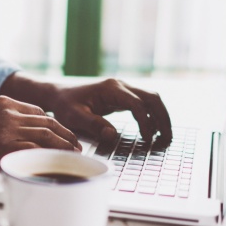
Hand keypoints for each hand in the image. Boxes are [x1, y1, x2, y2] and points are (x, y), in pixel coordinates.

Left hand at [0, 73, 171, 145]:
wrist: (58, 95)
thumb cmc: (65, 105)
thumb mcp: (75, 117)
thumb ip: (94, 125)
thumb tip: (112, 135)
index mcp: (110, 89)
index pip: (137, 104)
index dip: (145, 122)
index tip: (147, 139)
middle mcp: (120, 86)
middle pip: (152, 98)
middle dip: (162, 117)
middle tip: (167, 138)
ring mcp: (122, 90)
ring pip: (151, 99)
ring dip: (160, 116)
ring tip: (165, 137)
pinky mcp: (122, 97)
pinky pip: (143, 104)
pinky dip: (152, 116)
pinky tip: (153, 131)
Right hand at [0, 96, 80, 169]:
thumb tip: (16, 134)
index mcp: (3, 101)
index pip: (38, 111)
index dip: (54, 124)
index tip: (62, 133)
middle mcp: (8, 112)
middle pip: (48, 122)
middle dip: (66, 134)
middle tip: (77, 144)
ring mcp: (7, 128)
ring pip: (46, 135)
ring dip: (64, 145)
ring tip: (74, 154)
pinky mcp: (3, 146)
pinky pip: (34, 149)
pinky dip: (50, 155)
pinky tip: (57, 161)